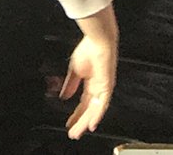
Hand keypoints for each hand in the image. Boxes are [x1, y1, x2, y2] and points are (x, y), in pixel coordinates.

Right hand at [62, 6, 116, 138]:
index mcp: (91, 82)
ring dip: (86, 122)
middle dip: (80, 122)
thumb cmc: (88, 49)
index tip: (69, 123)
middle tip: (73, 133)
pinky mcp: (107, 85)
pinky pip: (103, 104)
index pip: (83, 103)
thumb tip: (64, 96)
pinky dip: (97, 115)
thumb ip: (70, 84)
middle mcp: (98, 87)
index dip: (76, 114)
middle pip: (89, 109)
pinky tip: (92, 124)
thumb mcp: (74, 70)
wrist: (98, 39)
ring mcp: (103, 87)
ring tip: (79, 132)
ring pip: (95, 110)